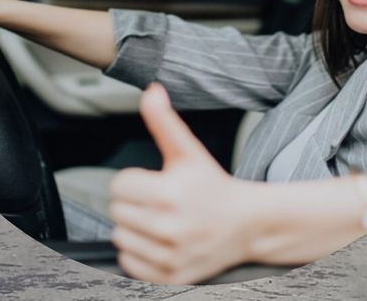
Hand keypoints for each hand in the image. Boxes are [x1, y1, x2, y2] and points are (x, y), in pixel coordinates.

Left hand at [109, 83, 260, 283]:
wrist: (250, 224)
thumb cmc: (215, 186)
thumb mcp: (190, 151)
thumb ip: (165, 121)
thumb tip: (151, 91)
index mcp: (169, 193)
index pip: (119, 186)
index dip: (137, 181)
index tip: (158, 183)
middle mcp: (169, 227)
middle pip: (117, 212)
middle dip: (136, 204)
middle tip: (162, 203)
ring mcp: (170, 255)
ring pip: (121, 238)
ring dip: (136, 229)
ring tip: (163, 221)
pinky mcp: (170, 276)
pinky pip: (130, 263)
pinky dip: (140, 254)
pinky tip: (162, 241)